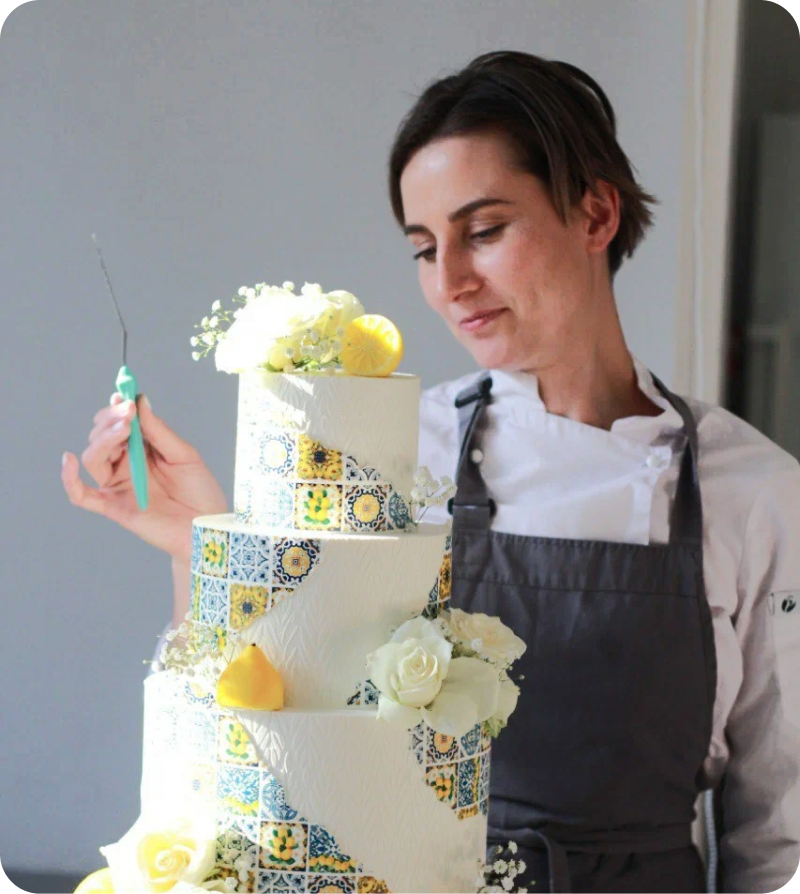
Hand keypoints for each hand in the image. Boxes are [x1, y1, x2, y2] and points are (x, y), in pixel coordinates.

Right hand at [61, 392, 227, 564]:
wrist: (207, 526)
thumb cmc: (201, 491)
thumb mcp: (185, 455)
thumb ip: (159, 431)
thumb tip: (140, 400)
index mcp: (143, 449)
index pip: (120, 424)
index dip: (119, 408)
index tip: (125, 396)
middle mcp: (126, 465)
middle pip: (102, 437)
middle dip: (111, 420)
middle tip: (128, 413)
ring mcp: (118, 485)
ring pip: (93, 457)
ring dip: (102, 439)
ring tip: (123, 430)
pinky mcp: (114, 507)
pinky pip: (81, 495)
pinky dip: (69, 479)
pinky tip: (69, 460)